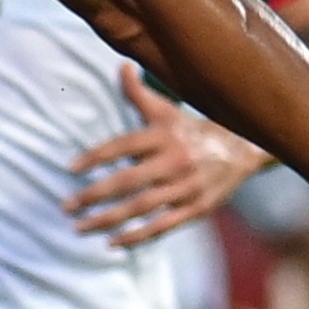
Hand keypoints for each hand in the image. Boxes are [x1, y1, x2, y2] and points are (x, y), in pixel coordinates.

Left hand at [68, 68, 264, 246]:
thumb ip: (139, 93)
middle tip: (65, 206)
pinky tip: (112, 243)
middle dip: (94, 195)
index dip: (96, 156)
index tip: (71, 168)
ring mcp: (187, 187)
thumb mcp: (167, 110)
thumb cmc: (191, 130)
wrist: (243, 149)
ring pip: (142, 207)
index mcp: (164, 135)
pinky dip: (137, 237)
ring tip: (80, 227)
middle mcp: (175, 160)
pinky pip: (163, 226)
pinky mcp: (198, 208)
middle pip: (128, 180)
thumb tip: (122, 65)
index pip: (123, 145)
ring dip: (108, 220)